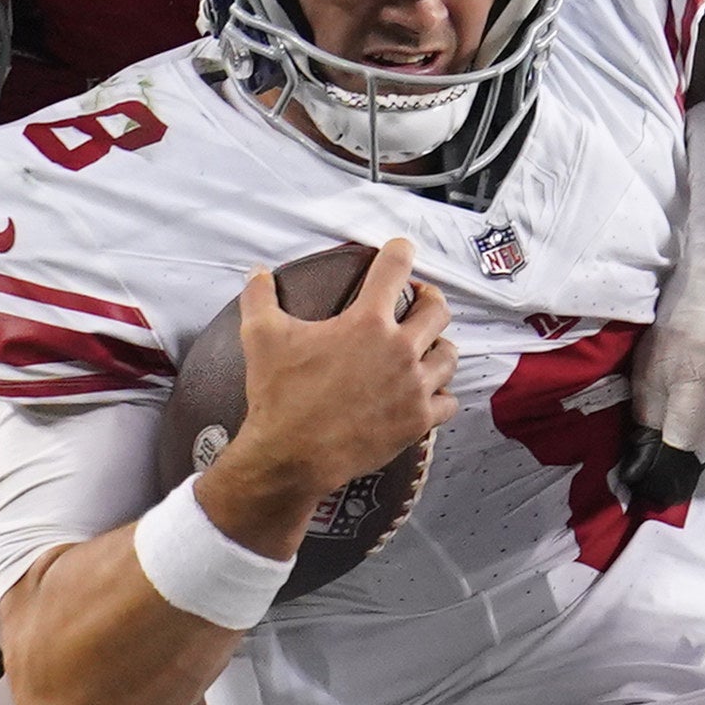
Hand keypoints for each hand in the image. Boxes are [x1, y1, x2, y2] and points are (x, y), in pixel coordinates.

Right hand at [203, 236, 453, 542]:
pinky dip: (440, 395)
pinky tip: (427, 393)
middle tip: (418, 301)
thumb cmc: (279, 397)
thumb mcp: (261, 338)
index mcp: (367, 322)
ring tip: (427, 347)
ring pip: (449, 355)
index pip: (395, 269)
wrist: (290, 456)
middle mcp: (399, 349)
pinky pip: (448, 400)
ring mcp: (414, 386)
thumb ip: (259, 298)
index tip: (401, 248)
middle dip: (429, 299)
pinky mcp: (418, 419)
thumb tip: (256, 274)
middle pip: (437, 310)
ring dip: (438, 347)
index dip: (400, 251)